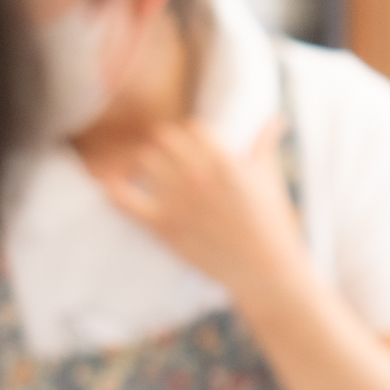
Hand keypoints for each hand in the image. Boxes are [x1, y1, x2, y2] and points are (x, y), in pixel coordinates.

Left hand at [83, 118, 306, 303]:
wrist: (265, 269)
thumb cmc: (271, 224)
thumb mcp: (269, 180)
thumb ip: (266, 145)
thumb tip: (277, 120)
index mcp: (226, 162)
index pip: (192, 128)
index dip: (191, 135)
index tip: (191, 146)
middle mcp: (198, 177)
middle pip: (163, 139)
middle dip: (166, 146)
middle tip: (168, 158)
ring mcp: (178, 202)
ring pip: (143, 162)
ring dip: (145, 165)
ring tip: (149, 174)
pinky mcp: (163, 227)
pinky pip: (124, 200)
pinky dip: (113, 190)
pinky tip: (112, 185)